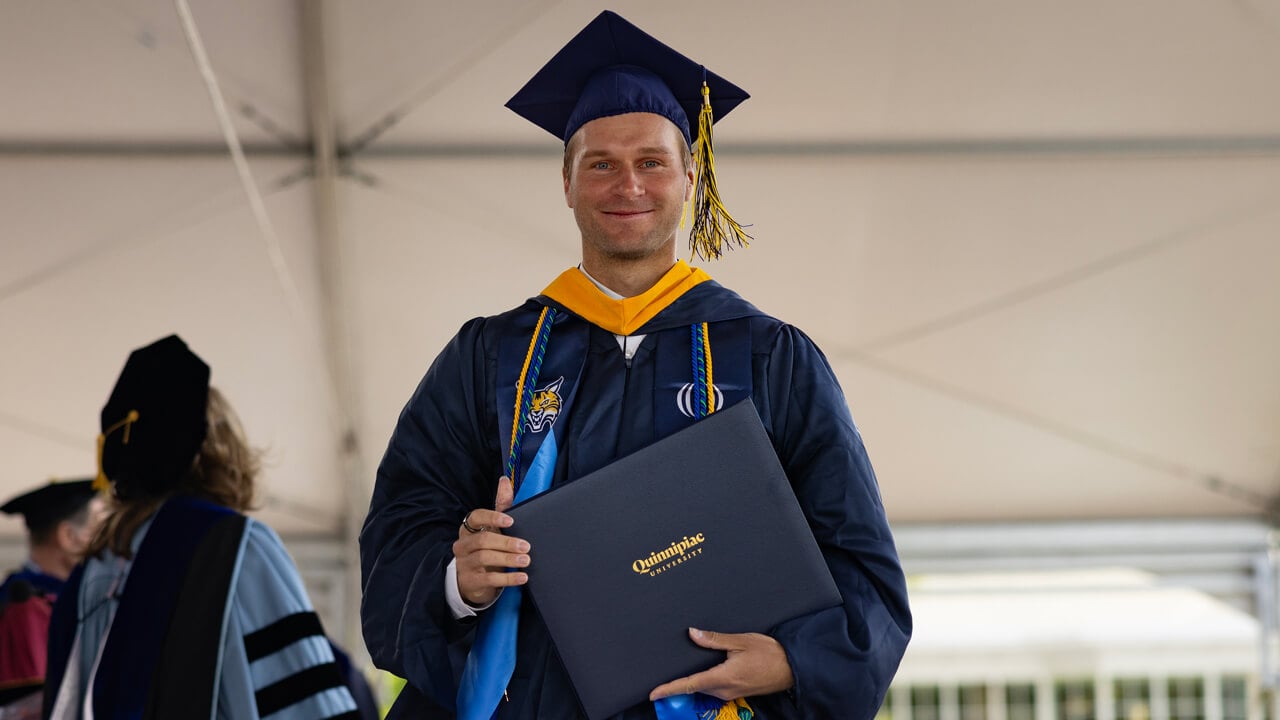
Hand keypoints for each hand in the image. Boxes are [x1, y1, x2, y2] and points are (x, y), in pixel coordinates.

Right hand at [452, 476, 528, 606]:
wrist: (471, 581)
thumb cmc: (485, 549)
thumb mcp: (492, 529)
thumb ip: (500, 506)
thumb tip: (504, 480)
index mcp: (469, 528)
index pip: (475, 517)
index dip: (492, 517)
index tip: (510, 520)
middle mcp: (463, 544)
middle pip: (483, 540)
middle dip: (506, 542)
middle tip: (526, 546)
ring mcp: (464, 563)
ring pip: (485, 558)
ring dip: (508, 559)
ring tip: (526, 560)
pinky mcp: (470, 581)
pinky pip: (489, 579)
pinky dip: (508, 578)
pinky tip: (522, 577)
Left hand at [649, 628, 793, 701]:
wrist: (791, 668)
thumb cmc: (769, 653)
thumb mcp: (741, 641)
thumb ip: (715, 639)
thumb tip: (693, 633)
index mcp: (723, 677)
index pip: (690, 684)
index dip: (669, 689)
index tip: (653, 693)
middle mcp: (724, 690)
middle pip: (694, 686)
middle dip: (679, 681)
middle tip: (664, 671)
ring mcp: (730, 693)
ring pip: (704, 687)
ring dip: (693, 679)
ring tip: (683, 667)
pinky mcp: (736, 692)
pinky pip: (714, 687)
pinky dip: (705, 679)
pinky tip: (706, 668)